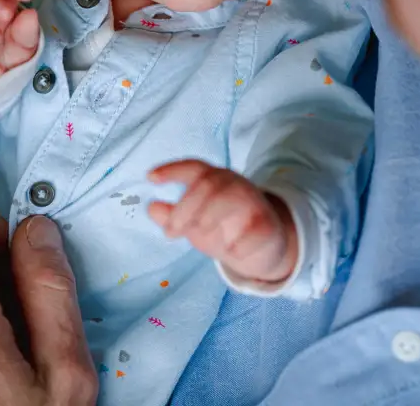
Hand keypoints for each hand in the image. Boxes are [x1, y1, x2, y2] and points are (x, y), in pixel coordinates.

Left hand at [148, 160, 297, 283]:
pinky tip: (231, 251)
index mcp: (215, 181)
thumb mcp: (196, 223)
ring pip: (233, 196)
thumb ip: (174, 216)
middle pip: (208, 183)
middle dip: (185, 207)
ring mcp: (254, 203)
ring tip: (200, 231)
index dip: (172, 170)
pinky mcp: (269, 226)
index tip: (150, 177)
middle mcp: (234, 186)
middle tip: (171, 232)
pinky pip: (257, 229)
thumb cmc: (226, 228)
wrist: (264, 248)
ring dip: (211, 213)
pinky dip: (241, 241)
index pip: (193, 168)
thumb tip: (151, 207)